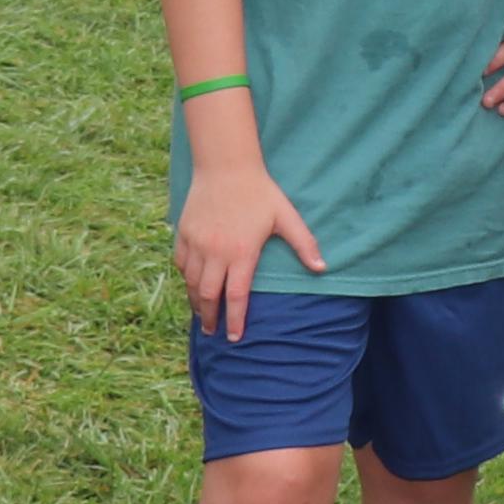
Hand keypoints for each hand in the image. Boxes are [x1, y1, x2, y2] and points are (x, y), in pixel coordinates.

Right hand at [178, 169, 318, 344]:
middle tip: (213, 331)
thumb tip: (322, 268)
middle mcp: (215, 253)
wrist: (225, 166)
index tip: (234, 337)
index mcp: (241, 253)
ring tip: (202, 313)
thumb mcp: (286, 216)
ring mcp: (196, 244)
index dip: (235, 320)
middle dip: (210, 318)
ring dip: (196, 301)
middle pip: (208, 296)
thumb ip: (303, 244)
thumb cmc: (259, 192)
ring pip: (192, 282)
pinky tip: (192, 284)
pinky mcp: (184, 234)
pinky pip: (181, 264)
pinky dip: (186, 278)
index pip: (236, 296)